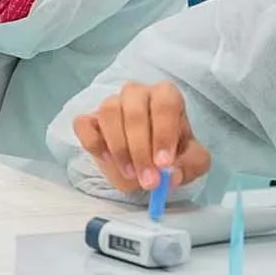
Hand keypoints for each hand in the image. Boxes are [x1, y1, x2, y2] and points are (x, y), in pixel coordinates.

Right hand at [71, 82, 211, 194]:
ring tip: (130, 174)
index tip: (164, 164)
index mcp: (166, 96)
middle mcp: (137, 93)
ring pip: (109, 114)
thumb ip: (190, 165)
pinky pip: (84, 124)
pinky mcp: (89, 119)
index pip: (165, 103)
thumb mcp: (192, 161)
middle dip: (141, 151)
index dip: (164, 133)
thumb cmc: (170, 152)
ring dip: (120, 148)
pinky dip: (93, 143)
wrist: (145, 159)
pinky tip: (107, 160)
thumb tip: (171, 174)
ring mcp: (111, 103)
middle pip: (135, 111)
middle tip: (148, 181)